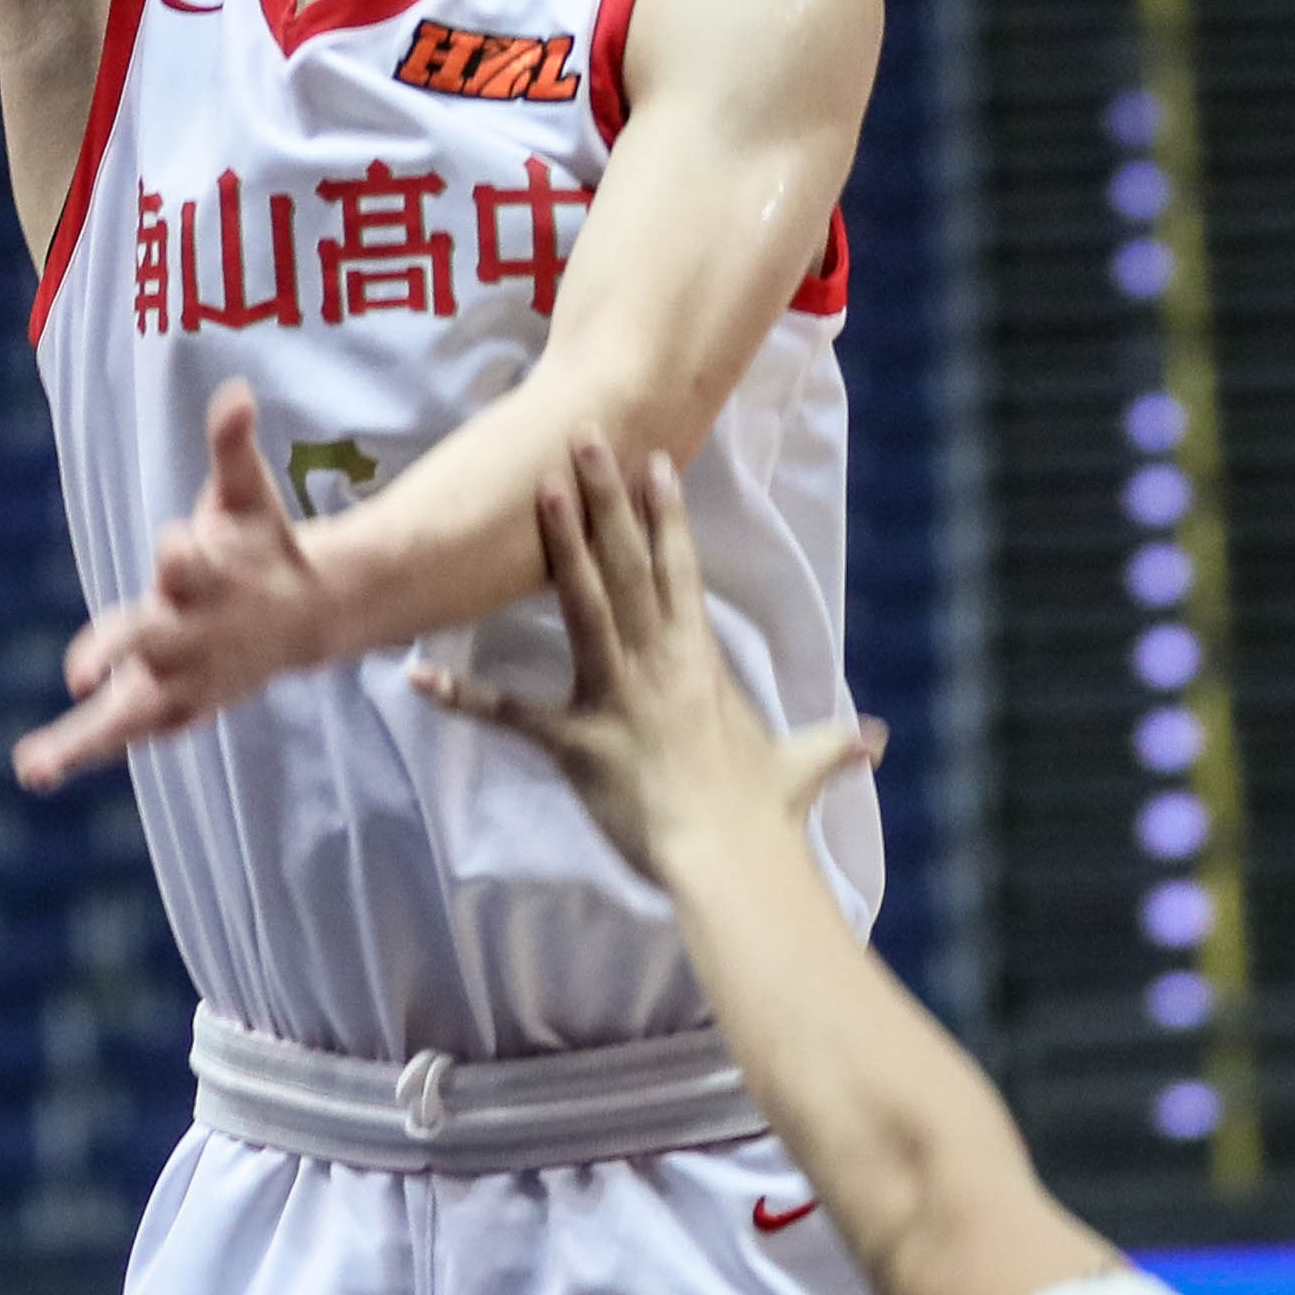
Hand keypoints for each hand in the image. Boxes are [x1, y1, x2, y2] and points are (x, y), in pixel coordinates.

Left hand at [15, 383, 351, 790]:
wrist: (308, 614)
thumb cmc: (260, 544)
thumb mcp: (248, 493)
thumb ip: (232, 447)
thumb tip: (236, 390)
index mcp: (214, 575)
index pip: (193, 564)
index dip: (184, 554)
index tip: (174, 543)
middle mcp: (197, 632)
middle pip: (155, 640)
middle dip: (117, 651)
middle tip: (77, 672)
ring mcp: (186, 678)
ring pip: (134, 709)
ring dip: (85, 735)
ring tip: (33, 765)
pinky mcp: (174, 706)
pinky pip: (124, 732)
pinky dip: (79, 750)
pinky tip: (34, 769)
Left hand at [418, 435, 877, 885]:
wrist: (732, 857)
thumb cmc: (764, 814)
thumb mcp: (804, 768)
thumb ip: (832, 746)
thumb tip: (876, 737)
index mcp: (700, 660)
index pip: (681, 572)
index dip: (666, 514)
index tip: (653, 460)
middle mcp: (657, 662)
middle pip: (629, 565)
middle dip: (607, 499)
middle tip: (583, 438)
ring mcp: (615, 696)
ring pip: (584, 605)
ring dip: (561, 544)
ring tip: (539, 488)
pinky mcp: (578, 741)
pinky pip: (514, 717)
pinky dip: (464, 700)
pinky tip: (418, 677)